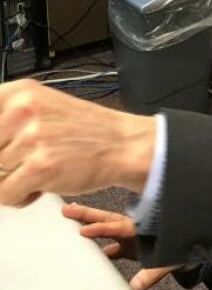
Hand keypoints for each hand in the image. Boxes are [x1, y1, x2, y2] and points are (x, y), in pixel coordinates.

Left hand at [0, 79, 156, 206]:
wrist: (122, 144)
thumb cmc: (82, 130)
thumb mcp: (41, 107)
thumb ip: (6, 120)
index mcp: (21, 92)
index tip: (4, 146)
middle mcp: (24, 109)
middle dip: (3, 162)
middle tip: (27, 158)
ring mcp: (32, 137)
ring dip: (12, 180)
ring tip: (39, 169)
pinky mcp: (39, 167)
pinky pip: (4, 194)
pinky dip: (20, 197)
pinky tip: (40, 185)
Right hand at [62, 201, 180, 289]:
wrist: (191, 248)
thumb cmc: (181, 251)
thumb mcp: (169, 261)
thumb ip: (152, 273)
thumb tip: (134, 288)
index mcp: (142, 230)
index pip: (118, 228)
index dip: (101, 230)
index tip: (83, 230)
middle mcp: (133, 230)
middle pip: (107, 220)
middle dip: (87, 214)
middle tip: (67, 209)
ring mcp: (130, 238)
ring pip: (105, 229)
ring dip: (88, 225)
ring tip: (68, 218)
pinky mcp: (128, 247)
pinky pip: (109, 246)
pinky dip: (97, 246)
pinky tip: (81, 245)